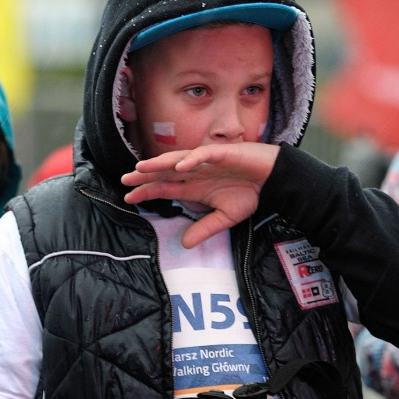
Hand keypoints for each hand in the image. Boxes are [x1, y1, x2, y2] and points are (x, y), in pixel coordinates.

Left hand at [121, 143, 279, 247]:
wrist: (274, 179)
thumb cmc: (250, 193)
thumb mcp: (225, 217)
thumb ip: (205, 229)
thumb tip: (185, 245)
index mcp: (194, 186)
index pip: (165, 188)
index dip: (146, 191)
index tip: (128, 198)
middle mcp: (196, 172)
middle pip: (165, 172)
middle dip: (145, 175)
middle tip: (125, 180)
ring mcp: (207, 161)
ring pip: (178, 159)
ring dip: (160, 163)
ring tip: (143, 168)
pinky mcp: (223, 153)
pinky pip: (204, 154)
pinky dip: (192, 159)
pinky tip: (180, 166)